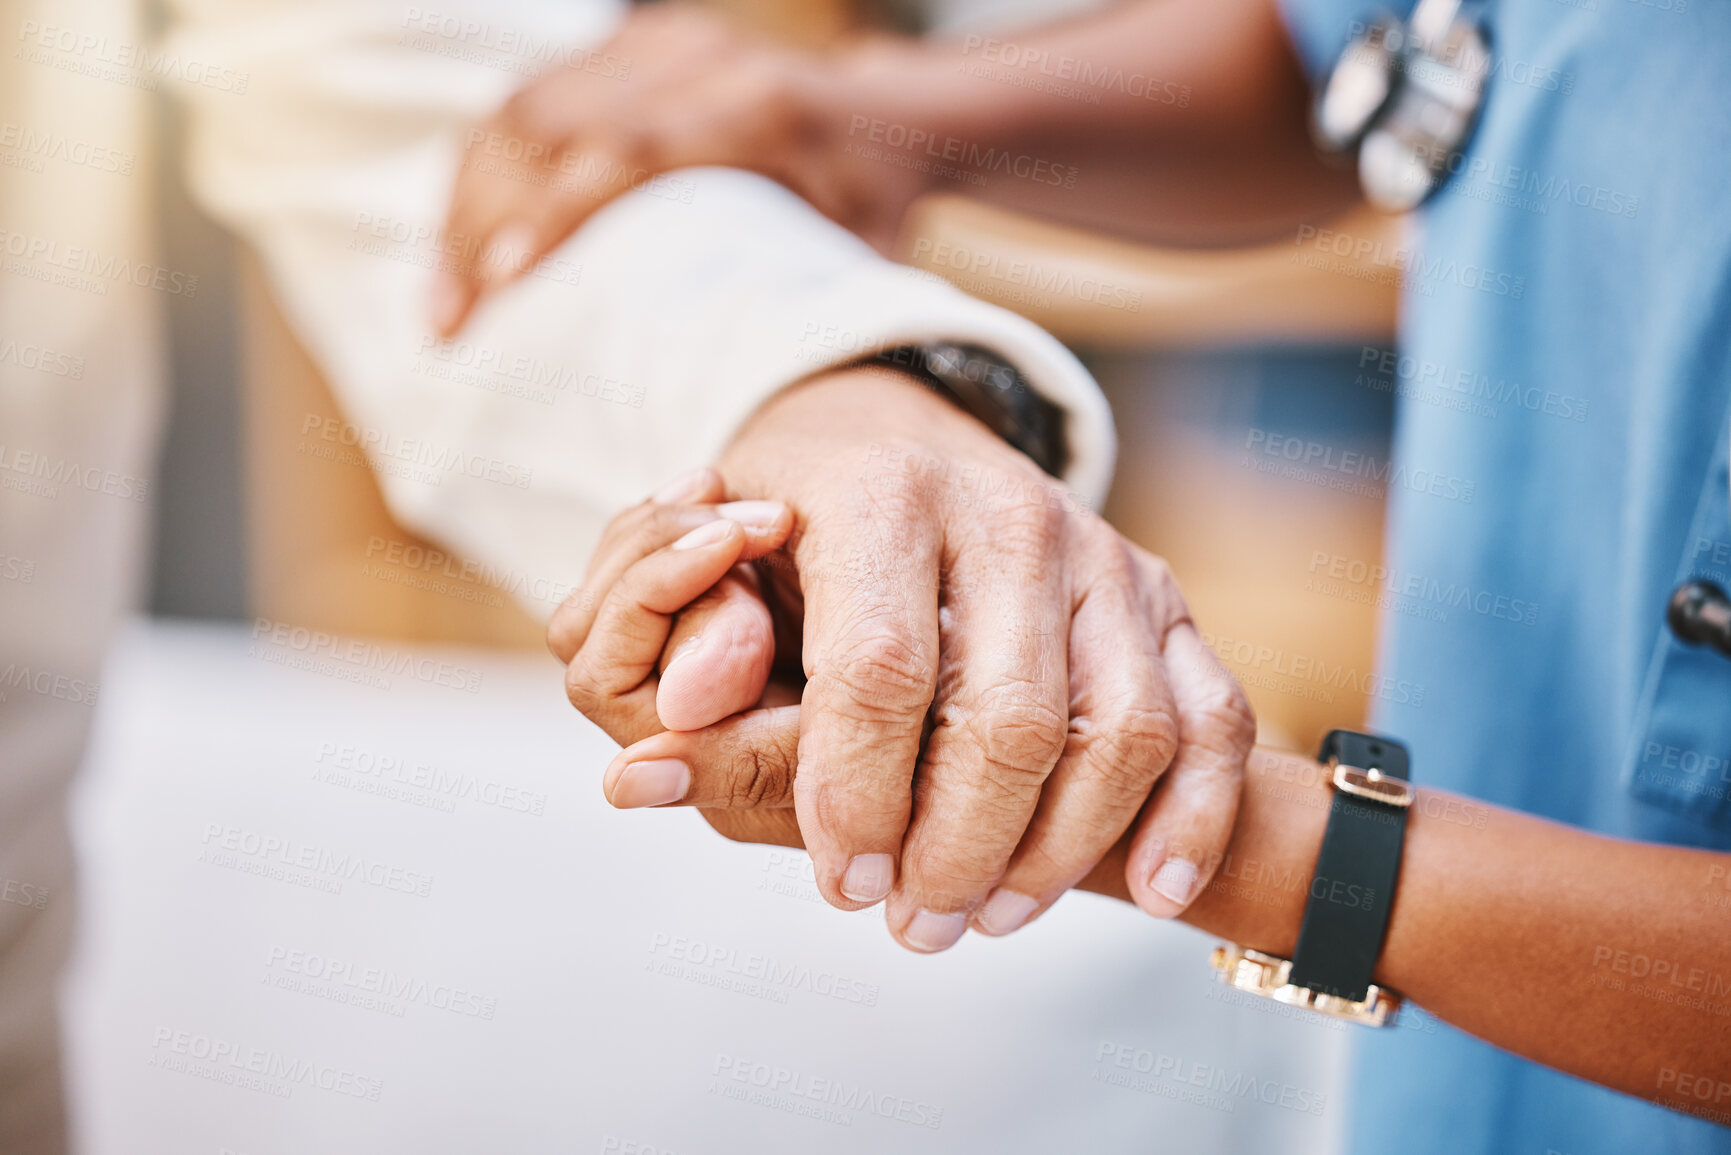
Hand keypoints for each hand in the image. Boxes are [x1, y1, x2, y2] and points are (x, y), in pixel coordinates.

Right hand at [432, 4, 931, 335]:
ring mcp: (656, 45)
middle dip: (485, 224)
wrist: (885, 115)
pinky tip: (464, 246)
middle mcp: (698, 61)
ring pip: (523, 109)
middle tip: (452, 322)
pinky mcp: (626, 49)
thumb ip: (812, 316)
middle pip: (553, 125)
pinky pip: (528, 99)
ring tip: (448, 300)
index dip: (557, 212)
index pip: (631, 149)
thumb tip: (757, 411)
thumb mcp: (860, 262)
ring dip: (468, 204)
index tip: (504, 282)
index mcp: (757, 111)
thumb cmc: (874, 206)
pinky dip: (484, 173)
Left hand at [552, 366, 1254, 952]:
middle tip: (910, 924)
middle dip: (959, 850)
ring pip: (1124, 732)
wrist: (901, 434)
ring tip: (986, 917)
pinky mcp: (1164, 601)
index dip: (856, 797)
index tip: (842, 882)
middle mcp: (1010, 515)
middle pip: (1012, 719)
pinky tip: (1156, 893)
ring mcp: (1103, 557)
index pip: (881, 669)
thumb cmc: (796, 528)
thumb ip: (673, 660)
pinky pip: (1211, 720)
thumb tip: (639, 771)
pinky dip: (1193, 817)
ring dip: (1061, 854)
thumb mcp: (707, 564)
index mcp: (884, 495)